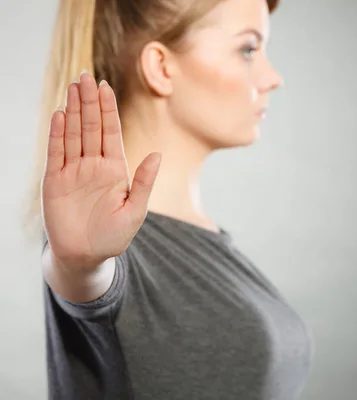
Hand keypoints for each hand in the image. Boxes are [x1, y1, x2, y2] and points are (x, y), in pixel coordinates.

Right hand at [41, 72, 160, 269]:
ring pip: (73, 134)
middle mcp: (93, 165)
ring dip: (74, 110)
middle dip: (89, 101)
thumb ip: (144, 181)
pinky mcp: (55, 181)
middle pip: (91, 127)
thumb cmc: (113, 236)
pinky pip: (56, 153)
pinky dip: (58, 134)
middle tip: (86, 75)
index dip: (108, 109)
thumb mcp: (135, 209)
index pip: (110, 132)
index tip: (105, 86)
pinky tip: (60, 115)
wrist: (86, 256)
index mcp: (115, 169)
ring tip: (73, 86)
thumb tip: (157, 153)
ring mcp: (73, 171)